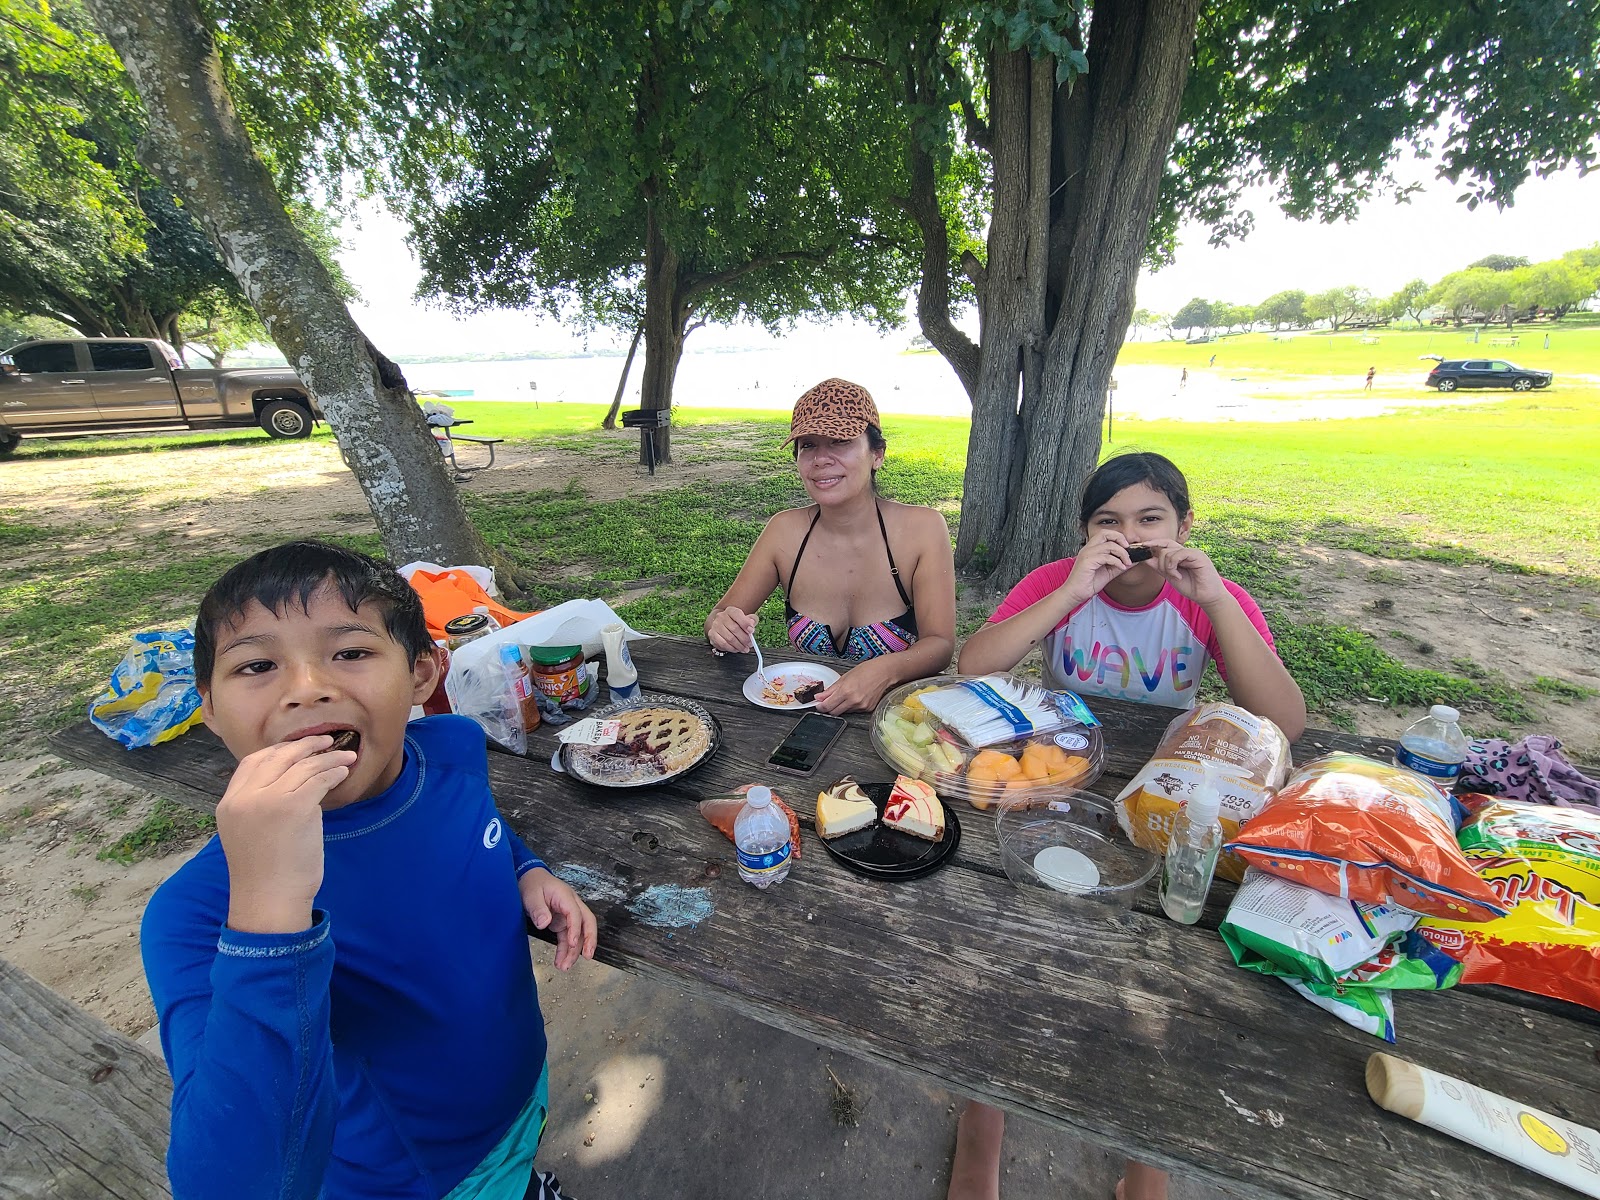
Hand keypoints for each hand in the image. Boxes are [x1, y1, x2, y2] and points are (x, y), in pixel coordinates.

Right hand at [217, 735, 353, 933]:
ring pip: (303, 765)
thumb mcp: (248, 833)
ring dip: (328, 757)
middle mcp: (245, 798)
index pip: (250, 762)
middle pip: (278, 757)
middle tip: (327, 742)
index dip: (277, 751)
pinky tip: (344, 772)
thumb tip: (288, 781)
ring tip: (346, 756)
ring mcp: (268, 800)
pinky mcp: (295, 807)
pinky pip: (319, 779)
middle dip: (305, 746)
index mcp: (229, 804)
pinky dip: (334, 771)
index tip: (298, 748)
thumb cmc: (265, 873)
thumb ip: (258, 805)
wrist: (269, 901)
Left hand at [520, 867, 597, 970]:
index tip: (573, 943)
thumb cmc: (532, 884)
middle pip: (587, 923)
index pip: (575, 913)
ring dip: (574, 951)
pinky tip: (560, 961)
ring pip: (578, 934)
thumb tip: (545, 924)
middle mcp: (571, 905)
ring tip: (564, 967)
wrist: (530, 878)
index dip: (575, 929)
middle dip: (589, 940)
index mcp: (565, 896)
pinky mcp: (562, 922)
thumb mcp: (531, 895)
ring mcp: (568, 915)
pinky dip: (565, 950)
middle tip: (587, 956)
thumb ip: (538, 909)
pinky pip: (567, 938)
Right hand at [706, 606, 757, 654]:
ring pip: (729, 638)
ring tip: (745, 649)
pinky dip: (731, 648)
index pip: (737, 615)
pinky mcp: (712, 634)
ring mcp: (716, 625)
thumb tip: (752, 623)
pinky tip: (736, 649)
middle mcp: (721, 616)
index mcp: (731, 610)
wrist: (723, 625)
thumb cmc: (737, 623)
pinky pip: (723, 644)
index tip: (751, 631)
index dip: (745, 623)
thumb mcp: (747, 619)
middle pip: (734, 628)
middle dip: (744, 638)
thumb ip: (752, 620)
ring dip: (739, 645)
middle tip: (750, 644)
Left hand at [815, 657, 896, 713]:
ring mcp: (862, 706)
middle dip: (829, 708)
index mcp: (846, 691)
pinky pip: (854, 711)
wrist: (884, 672)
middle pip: (834, 712)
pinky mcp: (868, 709)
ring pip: (844, 712)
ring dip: (841, 706)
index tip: (818, 705)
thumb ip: (830, 690)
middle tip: (829, 701)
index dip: (820, 707)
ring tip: (846, 695)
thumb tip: (819, 697)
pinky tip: (855, 697)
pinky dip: (851, 706)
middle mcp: (854, 701)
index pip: (827, 706)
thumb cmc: (866, 670)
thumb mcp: (844, 677)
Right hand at [1061, 531, 1136, 600]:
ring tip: (1127, 563)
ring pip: (1109, 545)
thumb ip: (1120, 564)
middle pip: (1105, 533)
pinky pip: (1106, 557)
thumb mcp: (1109, 572)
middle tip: (1128, 548)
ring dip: (1122, 553)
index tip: (1128, 547)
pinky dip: (1117, 562)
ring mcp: (1087, 554)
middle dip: (1119, 538)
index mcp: (1092, 549)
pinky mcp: (1087, 561)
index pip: (1105, 534)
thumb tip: (1134, 560)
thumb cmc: (1089, 583)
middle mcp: (1088, 548)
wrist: (1076, 593)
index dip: (1118, 537)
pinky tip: (1121, 568)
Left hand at [1141, 539, 1227, 605]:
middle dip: (1157, 558)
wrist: (1206, 596)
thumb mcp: (1170, 576)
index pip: (1163, 544)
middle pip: (1164, 545)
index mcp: (1179, 554)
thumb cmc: (1191, 587)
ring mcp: (1192, 552)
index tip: (1139, 548)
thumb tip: (1145, 559)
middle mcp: (1185, 551)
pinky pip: (1179, 554)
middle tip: (1161, 570)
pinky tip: (1177, 575)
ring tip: (1174, 576)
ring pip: (1169, 551)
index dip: (1151, 544)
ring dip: (1166, 566)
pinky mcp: (1198, 555)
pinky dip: (1173, 565)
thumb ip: (1159, 567)